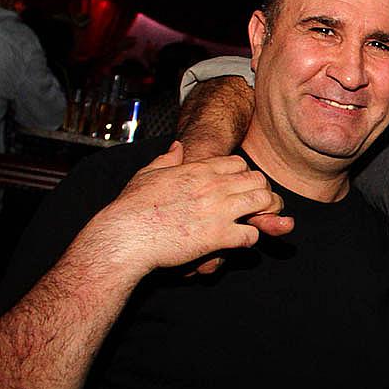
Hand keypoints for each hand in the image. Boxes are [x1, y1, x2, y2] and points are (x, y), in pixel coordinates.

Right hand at [84, 142, 288, 276]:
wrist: (125, 235)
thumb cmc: (132, 207)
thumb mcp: (148, 174)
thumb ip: (167, 159)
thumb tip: (177, 147)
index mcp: (198, 170)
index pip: (239, 164)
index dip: (243, 175)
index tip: (240, 188)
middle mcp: (213, 187)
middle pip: (257, 180)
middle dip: (261, 192)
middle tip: (256, 207)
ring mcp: (218, 211)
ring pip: (262, 202)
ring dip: (264, 213)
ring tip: (255, 222)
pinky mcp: (218, 236)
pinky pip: (251, 235)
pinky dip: (250, 239)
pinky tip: (239, 242)